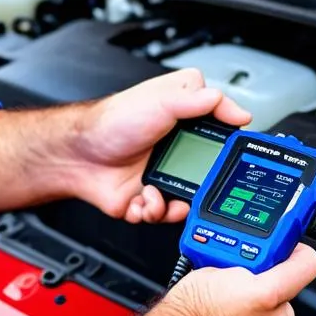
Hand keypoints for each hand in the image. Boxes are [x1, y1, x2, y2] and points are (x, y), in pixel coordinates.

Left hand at [72, 69, 251, 223]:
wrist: (78, 154)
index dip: (229, 149)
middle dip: (203, 186)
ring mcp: (162, 175)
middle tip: (196, 185)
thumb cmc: (112, 121)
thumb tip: (238, 110)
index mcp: (185, 122)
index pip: (221, 137)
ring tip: (159, 194)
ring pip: (188, 202)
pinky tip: (144, 198)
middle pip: (208, 176)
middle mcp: (176, 150)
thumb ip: (202, 101)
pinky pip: (163, 216)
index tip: (230, 158)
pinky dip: (154, 212)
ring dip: (175, 204)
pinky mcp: (147, 198)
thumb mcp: (163, 98)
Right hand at [157, 243, 315, 315]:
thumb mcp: (216, 264)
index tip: (287, 247)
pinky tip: (231, 313)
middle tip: (245, 274)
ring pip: (277, 308)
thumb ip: (246, 259)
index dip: (296, 251)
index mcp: (267, 295)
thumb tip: (254, 251)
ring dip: (261, 299)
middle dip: (270, 277)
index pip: (308, 264)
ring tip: (232, 295)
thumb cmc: (188, 310)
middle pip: (289, 287)